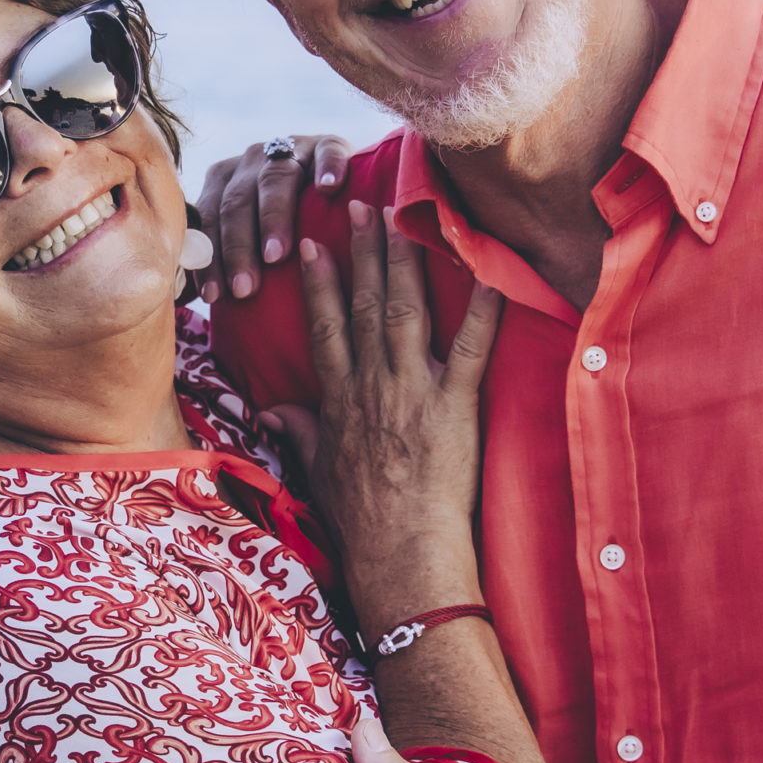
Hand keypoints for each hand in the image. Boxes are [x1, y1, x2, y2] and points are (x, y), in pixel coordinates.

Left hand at [197, 132, 352, 300]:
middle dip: (238, 248)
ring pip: (275, 180)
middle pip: (237, 203)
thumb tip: (182, 297)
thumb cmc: (285, 228)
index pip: (209, 221)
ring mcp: (289, 149)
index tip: (214, 297)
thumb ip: (219, 256)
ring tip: (276, 255)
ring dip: (273, 218)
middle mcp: (250, 162)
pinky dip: (328, 166)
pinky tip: (328, 187)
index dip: (210, 259)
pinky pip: (327, 151)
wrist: (335, 188)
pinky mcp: (328, 143)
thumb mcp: (249, 238)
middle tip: (244, 288)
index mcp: (224, 182)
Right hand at [259, 203, 500, 644]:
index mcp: (339, 399)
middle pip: (364, 304)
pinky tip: (491, 270)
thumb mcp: (318, 471)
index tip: (314, 242)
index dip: (321, 281)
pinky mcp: (456, 406)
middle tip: (360, 206)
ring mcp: (413, 392)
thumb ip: (299, 430)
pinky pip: (472, 347)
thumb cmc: (360, 523)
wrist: (399, 556)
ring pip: (405, 311)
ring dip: (404, 260)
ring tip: (402, 217)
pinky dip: (484, 308)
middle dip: (362, 250)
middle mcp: (372, 385)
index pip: (325, 326)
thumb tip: (271, 408)